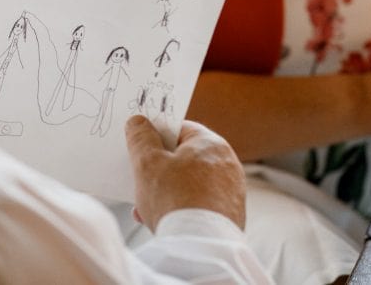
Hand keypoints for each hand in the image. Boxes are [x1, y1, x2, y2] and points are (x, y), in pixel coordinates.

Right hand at [125, 116, 245, 229]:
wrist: (200, 248)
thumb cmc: (174, 200)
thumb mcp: (147, 162)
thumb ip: (141, 137)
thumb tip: (139, 122)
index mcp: (211, 143)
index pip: (180, 128)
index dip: (156, 134)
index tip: (140, 144)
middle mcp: (227, 164)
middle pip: (184, 158)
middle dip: (159, 169)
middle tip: (140, 178)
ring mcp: (231, 191)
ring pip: (189, 184)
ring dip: (165, 192)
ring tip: (146, 207)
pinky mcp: (230, 215)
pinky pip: (199, 204)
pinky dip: (180, 209)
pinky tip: (162, 221)